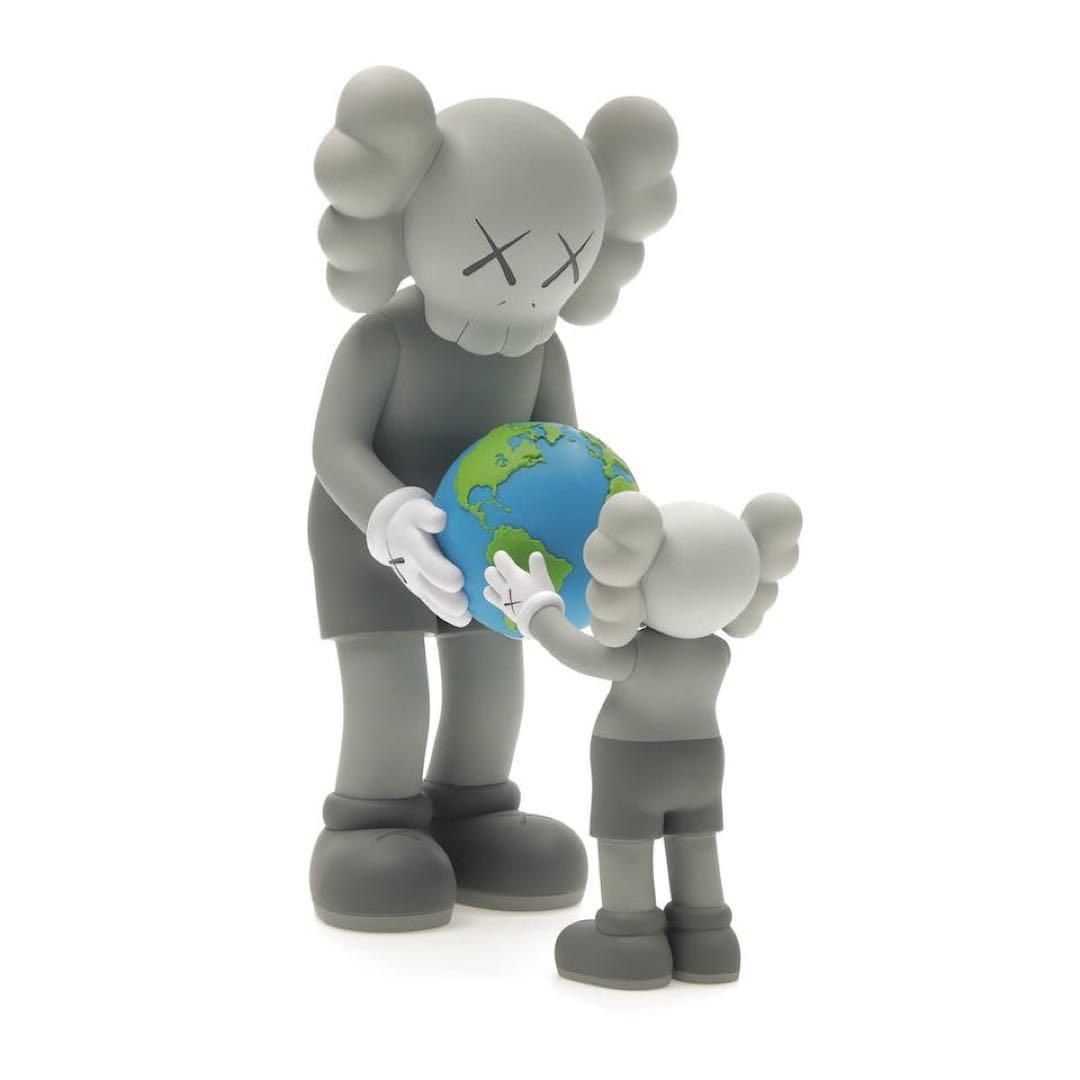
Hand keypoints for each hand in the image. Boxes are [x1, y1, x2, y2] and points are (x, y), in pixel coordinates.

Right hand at [366, 487, 469, 626]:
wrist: (396, 534)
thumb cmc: (414, 518)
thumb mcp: (418, 510)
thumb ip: (428, 515)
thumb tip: (441, 519)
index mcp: (412, 547)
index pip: (426, 563)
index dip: (440, 574)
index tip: (458, 580)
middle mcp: (413, 569)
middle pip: (429, 589)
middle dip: (446, 599)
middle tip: (464, 605)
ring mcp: (417, 583)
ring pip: (432, 602)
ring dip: (448, 611)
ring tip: (466, 616)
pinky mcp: (423, 591)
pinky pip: (435, 606)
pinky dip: (449, 614)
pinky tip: (465, 618)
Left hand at [483, 550, 563, 636]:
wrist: (540, 619)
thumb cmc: (542, 596)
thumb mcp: (543, 578)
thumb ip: (538, 565)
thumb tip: (535, 554)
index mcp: (514, 575)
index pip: (500, 560)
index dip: (501, 556)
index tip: (505, 557)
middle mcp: (505, 586)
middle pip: (489, 574)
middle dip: (493, 571)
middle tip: (503, 573)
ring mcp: (503, 599)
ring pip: (487, 590)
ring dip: (491, 586)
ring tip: (500, 586)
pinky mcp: (505, 610)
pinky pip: (493, 601)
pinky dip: (495, 598)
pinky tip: (504, 599)